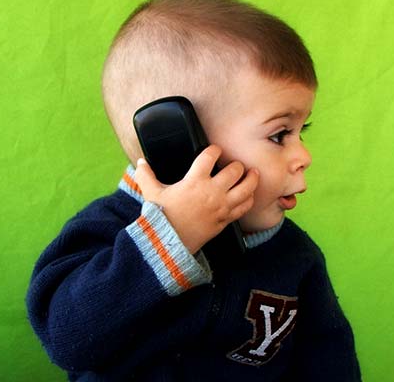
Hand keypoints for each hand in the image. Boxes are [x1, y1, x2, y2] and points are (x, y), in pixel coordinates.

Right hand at [134, 145, 258, 253]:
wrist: (170, 243)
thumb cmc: (161, 217)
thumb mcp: (151, 194)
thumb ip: (145, 176)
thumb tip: (140, 162)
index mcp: (195, 181)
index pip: (210, 156)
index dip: (215, 149)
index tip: (215, 149)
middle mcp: (212, 191)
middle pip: (234, 170)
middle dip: (236, 164)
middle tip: (235, 164)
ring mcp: (221, 206)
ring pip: (246, 188)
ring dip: (251, 178)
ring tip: (253, 173)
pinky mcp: (226, 220)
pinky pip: (244, 206)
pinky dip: (249, 199)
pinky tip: (249, 195)